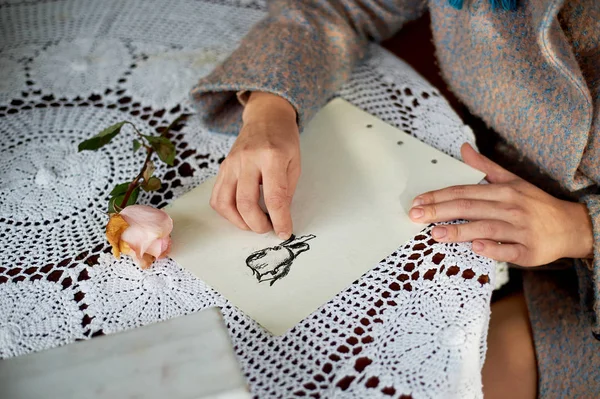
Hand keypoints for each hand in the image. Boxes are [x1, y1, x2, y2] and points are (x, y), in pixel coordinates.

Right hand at [210, 92, 299, 238]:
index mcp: (272, 157)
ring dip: (240, 222)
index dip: (280, 220)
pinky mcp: (222, 168)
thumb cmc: (283, 140)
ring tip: (253, 224)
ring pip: (226, 203)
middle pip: (246, 203)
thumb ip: (286, 190)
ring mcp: (231, 163)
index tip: (284, 232)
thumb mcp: (295, 163)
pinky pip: (217, 197)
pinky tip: (239, 214)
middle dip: (258, 224)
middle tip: (268, 228)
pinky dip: (226, 212)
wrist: (265, 117)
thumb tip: (279, 218)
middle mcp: (248, 160)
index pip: (274, 197)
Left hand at [409, 143, 593, 265]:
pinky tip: (475, 247)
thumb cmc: (534, 204)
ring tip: (435, 234)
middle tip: (416, 217)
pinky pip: (507, 251)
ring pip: (485, 229)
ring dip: (459, 231)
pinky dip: (492, 249)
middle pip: (469, 208)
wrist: (570, 226)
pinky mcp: (528, 252)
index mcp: (503, 190)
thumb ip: (485, 167)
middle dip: (440, 212)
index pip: (464, 192)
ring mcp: (519, 231)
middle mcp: (510, 208)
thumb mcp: (512, 180)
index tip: (417, 202)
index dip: (439, 196)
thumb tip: (463, 148)